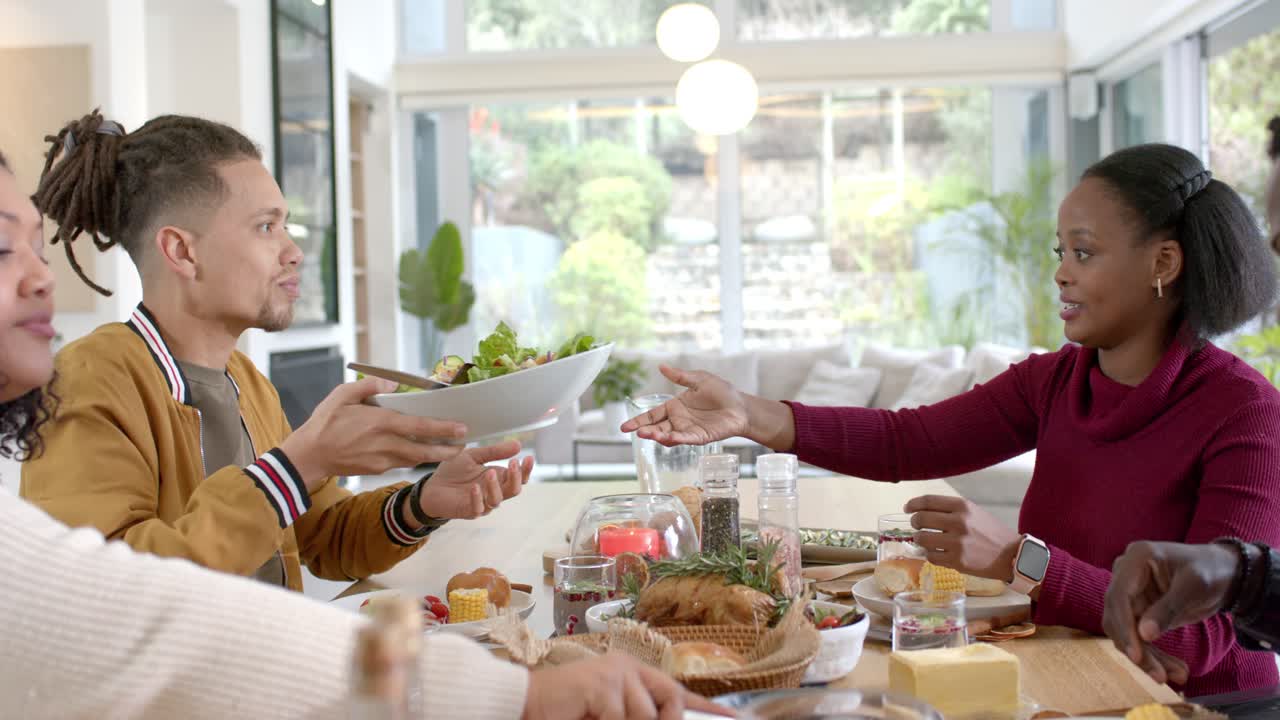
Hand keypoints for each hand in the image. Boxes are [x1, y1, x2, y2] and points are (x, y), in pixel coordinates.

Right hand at [279, 377, 466, 490]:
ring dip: (434, 455)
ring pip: (416, 459)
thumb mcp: (342, 395)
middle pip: (425, 450)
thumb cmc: (325, 423)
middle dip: (448, 450)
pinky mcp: (377, 470)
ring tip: (450, 448)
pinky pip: (402, 463)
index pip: (420, 426)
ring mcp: (382, 460)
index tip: (462, 428)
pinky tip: (421, 451)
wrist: (309, 456)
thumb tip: (391, 383)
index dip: (444, 429)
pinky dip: (414, 457)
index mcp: (380, 423)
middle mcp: (385, 444)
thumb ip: (369, 387)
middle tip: (465, 445)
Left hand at [417, 440, 532, 519]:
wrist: (432, 486)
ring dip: (495, 486)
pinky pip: (478, 508)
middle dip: (516, 477)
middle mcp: (494, 492)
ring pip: (497, 500)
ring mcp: (483, 503)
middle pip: (514, 490)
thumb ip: (494, 451)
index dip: (525, 469)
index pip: (518, 477)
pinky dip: (477, 498)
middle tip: (513, 463)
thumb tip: (518, 444)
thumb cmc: (454, 472)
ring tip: (489, 473)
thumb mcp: (473, 455)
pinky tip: (474, 487)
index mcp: (498, 478)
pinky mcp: (469, 511)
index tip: (527, 457)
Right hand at [522, 652, 734, 719]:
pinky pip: (621, 719)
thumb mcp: (608, 718)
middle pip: (670, 703)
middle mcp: (627, 667)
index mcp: (630, 674)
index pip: (676, 692)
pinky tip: (587, 719)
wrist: (522, 705)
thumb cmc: (564, 715)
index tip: (733, 719)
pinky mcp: (602, 684)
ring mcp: (616, 673)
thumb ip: (633, 719)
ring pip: (645, 717)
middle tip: (620, 719)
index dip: (707, 708)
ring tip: (593, 718)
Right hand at [620, 366, 749, 445]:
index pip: (652, 415)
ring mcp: (688, 430)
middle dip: (646, 430)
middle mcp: (679, 421)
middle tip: (636, 432)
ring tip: (649, 435)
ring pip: (669, 436)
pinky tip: (669, 439)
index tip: (624, 427)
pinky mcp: (700, 437)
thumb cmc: (722, 392)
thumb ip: (679, 376)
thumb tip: (661, 366)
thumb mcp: (698, 380)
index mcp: (675, 407)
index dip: (638, 421)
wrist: (741, 406)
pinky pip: (686, 439)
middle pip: (657, 428)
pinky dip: (677, 440)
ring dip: (658, 436)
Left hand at [905, 495, 1021, 580]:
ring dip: (920, 540)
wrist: (1012, 555)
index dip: (913, 504)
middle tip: (918, 526)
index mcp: (962, 506)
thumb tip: (920, 510)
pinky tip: (938, 553)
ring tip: (927, 541)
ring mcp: (957, 543)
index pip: (928, 501)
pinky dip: (931, 555)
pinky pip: (931, 556)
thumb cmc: (990, 532)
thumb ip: (950, 510)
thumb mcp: (973, 512)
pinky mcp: (957, 561)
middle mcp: (958, 522)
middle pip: (920, 519)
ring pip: (922, 539)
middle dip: (915, 523)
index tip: (907, 508)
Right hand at [1103, 540, 1237, 682]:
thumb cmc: (1209, 570)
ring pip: (1125, 632)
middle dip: (1138, 650)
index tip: (1136, 656)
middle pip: (1118, 617)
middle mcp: (1125, 575)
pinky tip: (1173, 669)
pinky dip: (1153, 655)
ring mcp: (1130, 593)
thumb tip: (1143, 635)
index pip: (1119, 597)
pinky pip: (1138, 637)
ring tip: (1176, 675)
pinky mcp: (1137, 611)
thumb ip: (1168, 609)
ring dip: (1146, 657)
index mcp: (1136, 559)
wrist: (1221, 572)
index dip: (1125, 628)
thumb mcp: (1193, 587)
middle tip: (1160, 677)